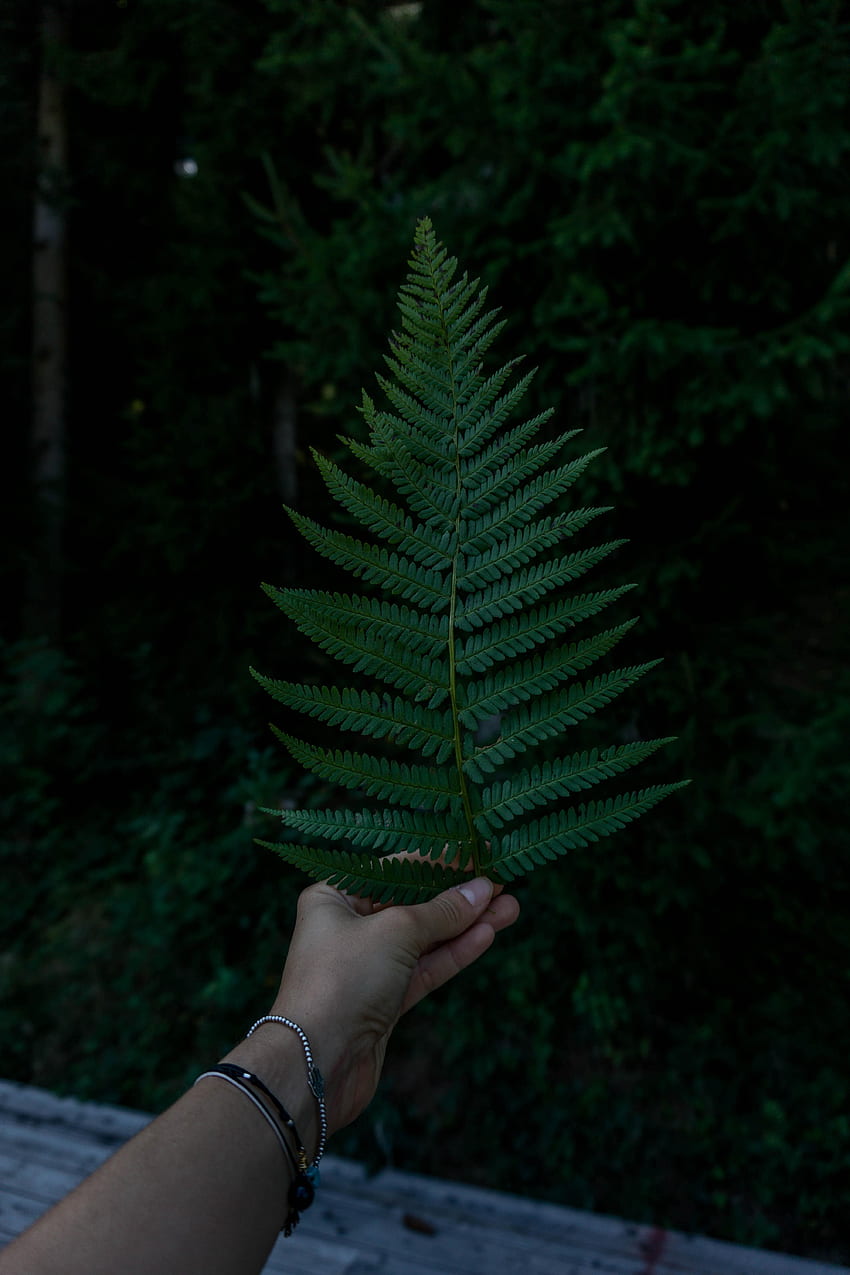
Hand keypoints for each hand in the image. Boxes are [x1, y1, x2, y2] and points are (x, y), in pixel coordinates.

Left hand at [266, 876, 519, 1135]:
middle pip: (413, 903)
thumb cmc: (343, 981)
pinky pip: (426, 967)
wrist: (316, 1064)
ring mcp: (368, 965)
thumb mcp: (396, 931)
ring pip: (426, 938)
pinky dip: (456, 952)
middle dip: (458, 895)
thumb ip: (442, 910)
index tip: (479, 851)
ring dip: (466, 924)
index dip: (440, 860)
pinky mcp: (385, 1000)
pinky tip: (488, 935)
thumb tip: (482, 888)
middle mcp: (348, 927)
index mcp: (334, 897)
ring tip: (510, 907)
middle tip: (502, 881)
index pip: (395, 869)